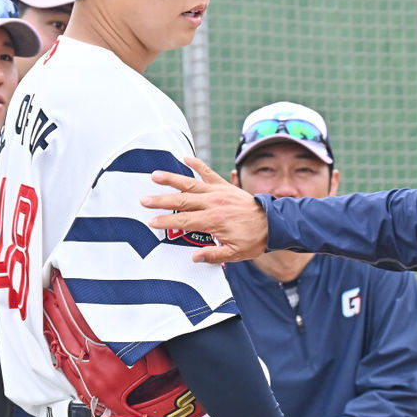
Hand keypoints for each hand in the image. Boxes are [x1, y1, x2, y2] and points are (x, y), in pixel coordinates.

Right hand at [141, 156, 267, 263]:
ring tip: (154, 175)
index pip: (185, 221)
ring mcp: (219, 192)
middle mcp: (214, 204)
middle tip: (143, 200)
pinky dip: (197, 164)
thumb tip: (194, 258)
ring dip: (172, 179)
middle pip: (182, 201)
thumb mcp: (235, 254)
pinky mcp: (225, 186)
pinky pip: (208, 173)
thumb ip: (213, 255)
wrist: (273, 223)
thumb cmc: (253, 240)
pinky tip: (185, 158)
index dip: (167, 222)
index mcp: (214, 221)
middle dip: (161, 201)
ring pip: (191, 184)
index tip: (151, 222)